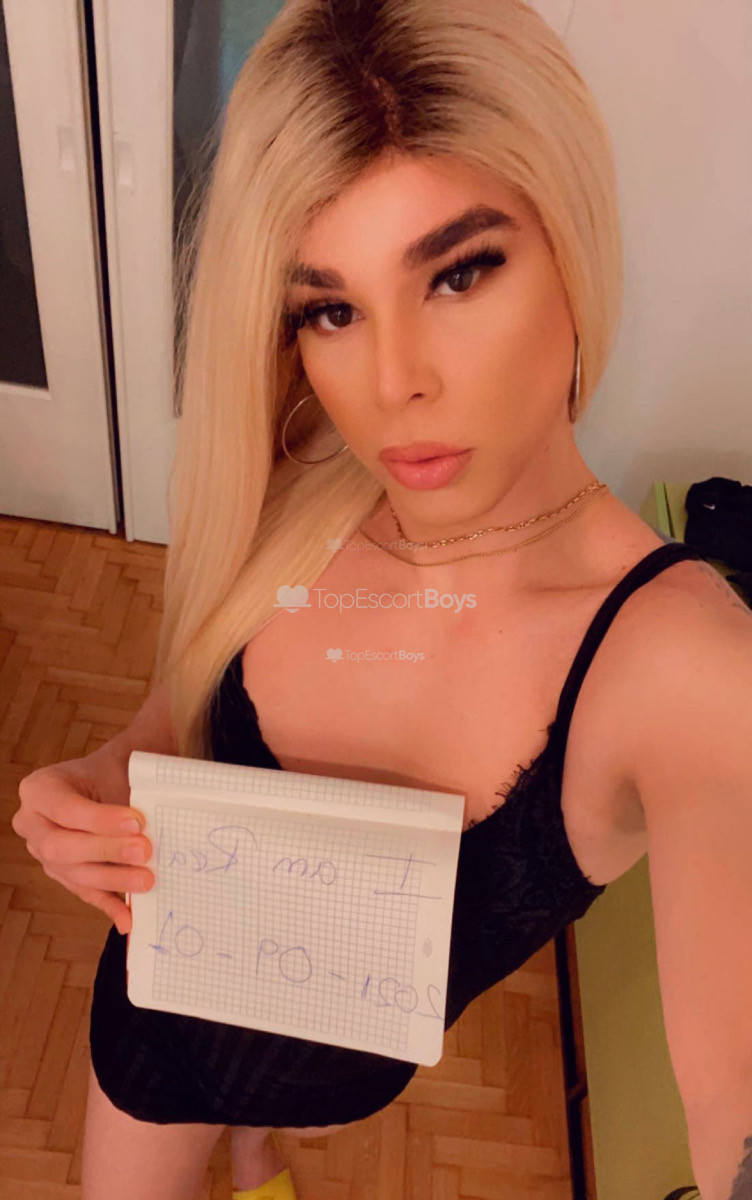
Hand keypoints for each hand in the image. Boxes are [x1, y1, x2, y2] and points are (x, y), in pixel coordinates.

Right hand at [11, 746, 153, 935]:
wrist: (108, 781)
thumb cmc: (111, 771)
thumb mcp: (114, 765)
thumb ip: (128, 784)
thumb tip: (149, 817)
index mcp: (39, 790)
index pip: (65, 809)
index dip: (100, 819)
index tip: (137, 821)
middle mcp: (32, 824)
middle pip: (61, 847)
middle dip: (105, 851)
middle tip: (144, 850)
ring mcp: (43, 854)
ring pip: (73, 874)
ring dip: (112, 879)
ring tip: (146, 880)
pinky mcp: (63, 875)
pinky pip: (85, 893)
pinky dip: (110, 905)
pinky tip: (129, 918)